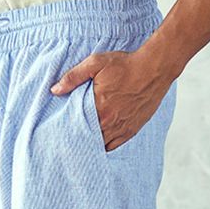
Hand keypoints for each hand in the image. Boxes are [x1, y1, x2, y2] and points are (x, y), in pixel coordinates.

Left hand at [49, 42, 174, 151]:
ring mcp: (123, 127)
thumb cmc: (126, 65)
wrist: (154, 68)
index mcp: (99, 107)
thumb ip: (73, 77)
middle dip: (79, 137)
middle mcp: (111, 121)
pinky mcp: (133, 129)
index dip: (69, 129)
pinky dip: (106, 145)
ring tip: (83, 139)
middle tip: (69, 137)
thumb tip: (55, 90)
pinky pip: (116, 145)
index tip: (61, 130)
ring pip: (102, 144)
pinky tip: (100, 140)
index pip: (77, 126)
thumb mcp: (95, 63)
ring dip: (92, 142)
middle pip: (89, 138)